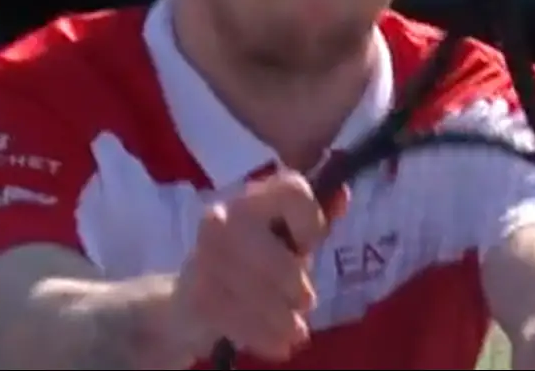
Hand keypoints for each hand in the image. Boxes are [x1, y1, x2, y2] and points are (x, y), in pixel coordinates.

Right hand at [171, 171, 347, 361]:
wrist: (191, 297)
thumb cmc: (252, 261)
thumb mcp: (286, 239)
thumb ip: (314, 222)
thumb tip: (343, 196)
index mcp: (255, 198)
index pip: (292, 191)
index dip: (312, 222)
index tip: (310, 246)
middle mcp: (225, 217)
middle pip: (279, 259)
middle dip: (296, 286)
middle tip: (307, 302)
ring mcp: (205, 255)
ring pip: (260, 295)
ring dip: (283, 319)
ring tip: (296, 332)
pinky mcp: (196, 294)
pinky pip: (240, 320)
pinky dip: (264, 336)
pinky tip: (278, 344)